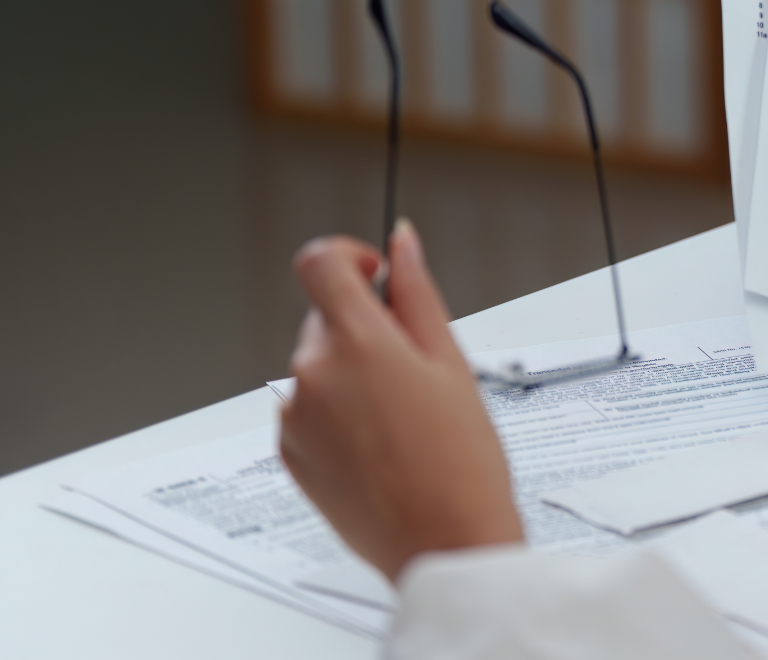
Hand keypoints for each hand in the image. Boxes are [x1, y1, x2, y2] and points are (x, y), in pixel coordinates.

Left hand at [279, 220, 523, 581]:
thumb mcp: (451, 362)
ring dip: (352, 373)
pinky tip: (381, 442)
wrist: (441, 540)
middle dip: (365, 329)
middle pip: (325, 318)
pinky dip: (339, 412)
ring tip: (402, 417)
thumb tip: (402, 245)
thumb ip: (417, 294)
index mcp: (357, 343)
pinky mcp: (289, 452)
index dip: (348, 257)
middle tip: (415, 369)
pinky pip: (309, 408)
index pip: (319, 263)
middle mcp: (312, 375)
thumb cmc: (459, 461)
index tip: (373, 274)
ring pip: (319, 366)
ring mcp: (295, 416)